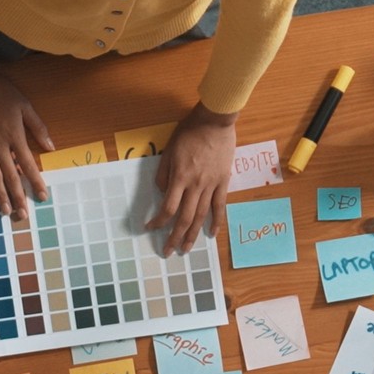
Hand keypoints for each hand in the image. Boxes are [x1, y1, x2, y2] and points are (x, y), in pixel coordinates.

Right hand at [0, 52, 51, 221]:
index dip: (36, 182)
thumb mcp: (25, 105)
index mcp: (15, 135)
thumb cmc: (0, 90)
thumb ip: (38, 128)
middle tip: (22, 216)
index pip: (28, 165)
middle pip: (11, 176)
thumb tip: (50, 147)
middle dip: (18, 197)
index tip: (42, 197)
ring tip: (4, 211)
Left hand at [147, 105, 234, 256]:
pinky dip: (216, 222)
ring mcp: (211, 185)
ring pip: (201, 216)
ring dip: (192, 235)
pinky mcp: (223, 182)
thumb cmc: (189, 132)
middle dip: (174, 238)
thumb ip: (164, 173)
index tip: (150, 228)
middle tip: (168, 252)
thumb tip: (162, 192)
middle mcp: (195, 185)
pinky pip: (219, 206)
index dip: (158, 222)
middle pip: (184, 218)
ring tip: (186, 249)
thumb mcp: (169, 150)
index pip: (167, 208)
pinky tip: (211, 235)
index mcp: (180, 177)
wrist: (215, 121)